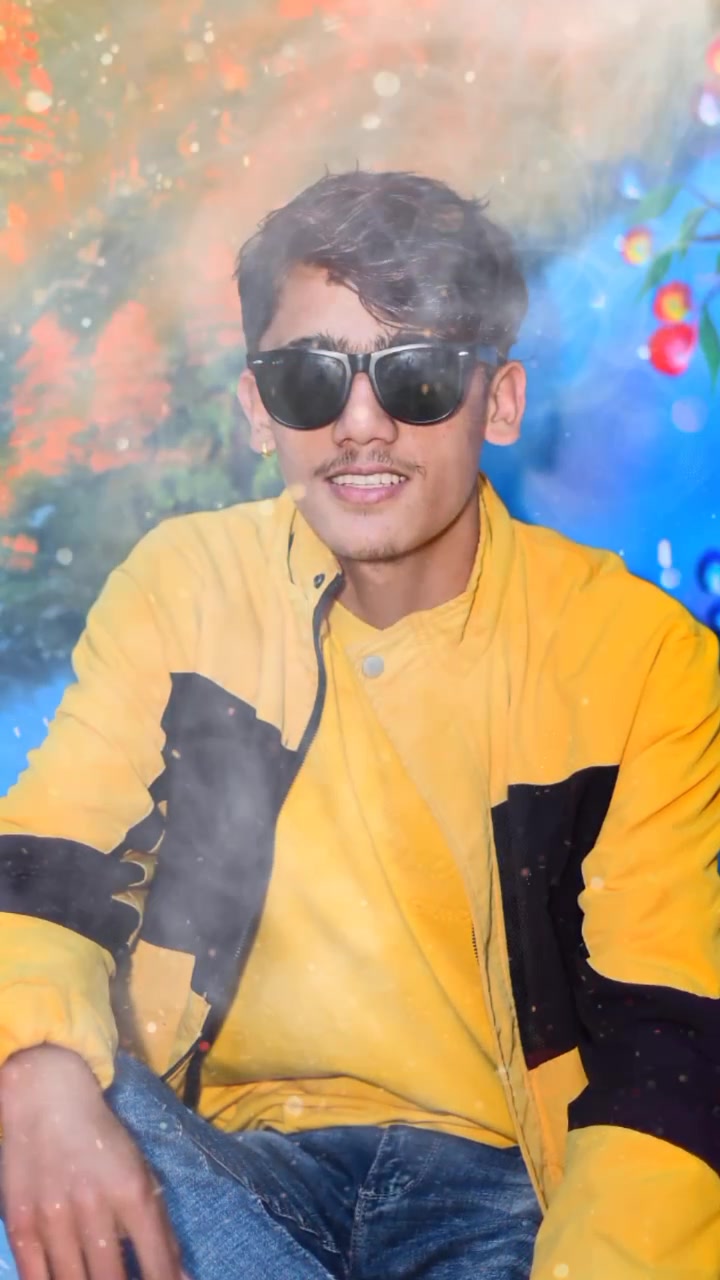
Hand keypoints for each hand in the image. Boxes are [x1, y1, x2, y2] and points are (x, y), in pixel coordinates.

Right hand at [0, 1045, 183, 1279]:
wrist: (45, 1098)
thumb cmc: (101, 1138)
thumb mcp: (139, 1172)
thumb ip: (159, 1228)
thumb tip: (181, 1279)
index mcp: (130, 1190)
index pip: (155, 1260)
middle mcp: (92, 1206)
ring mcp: (52, 1218)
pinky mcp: (20, 1225)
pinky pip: (35, 1279)